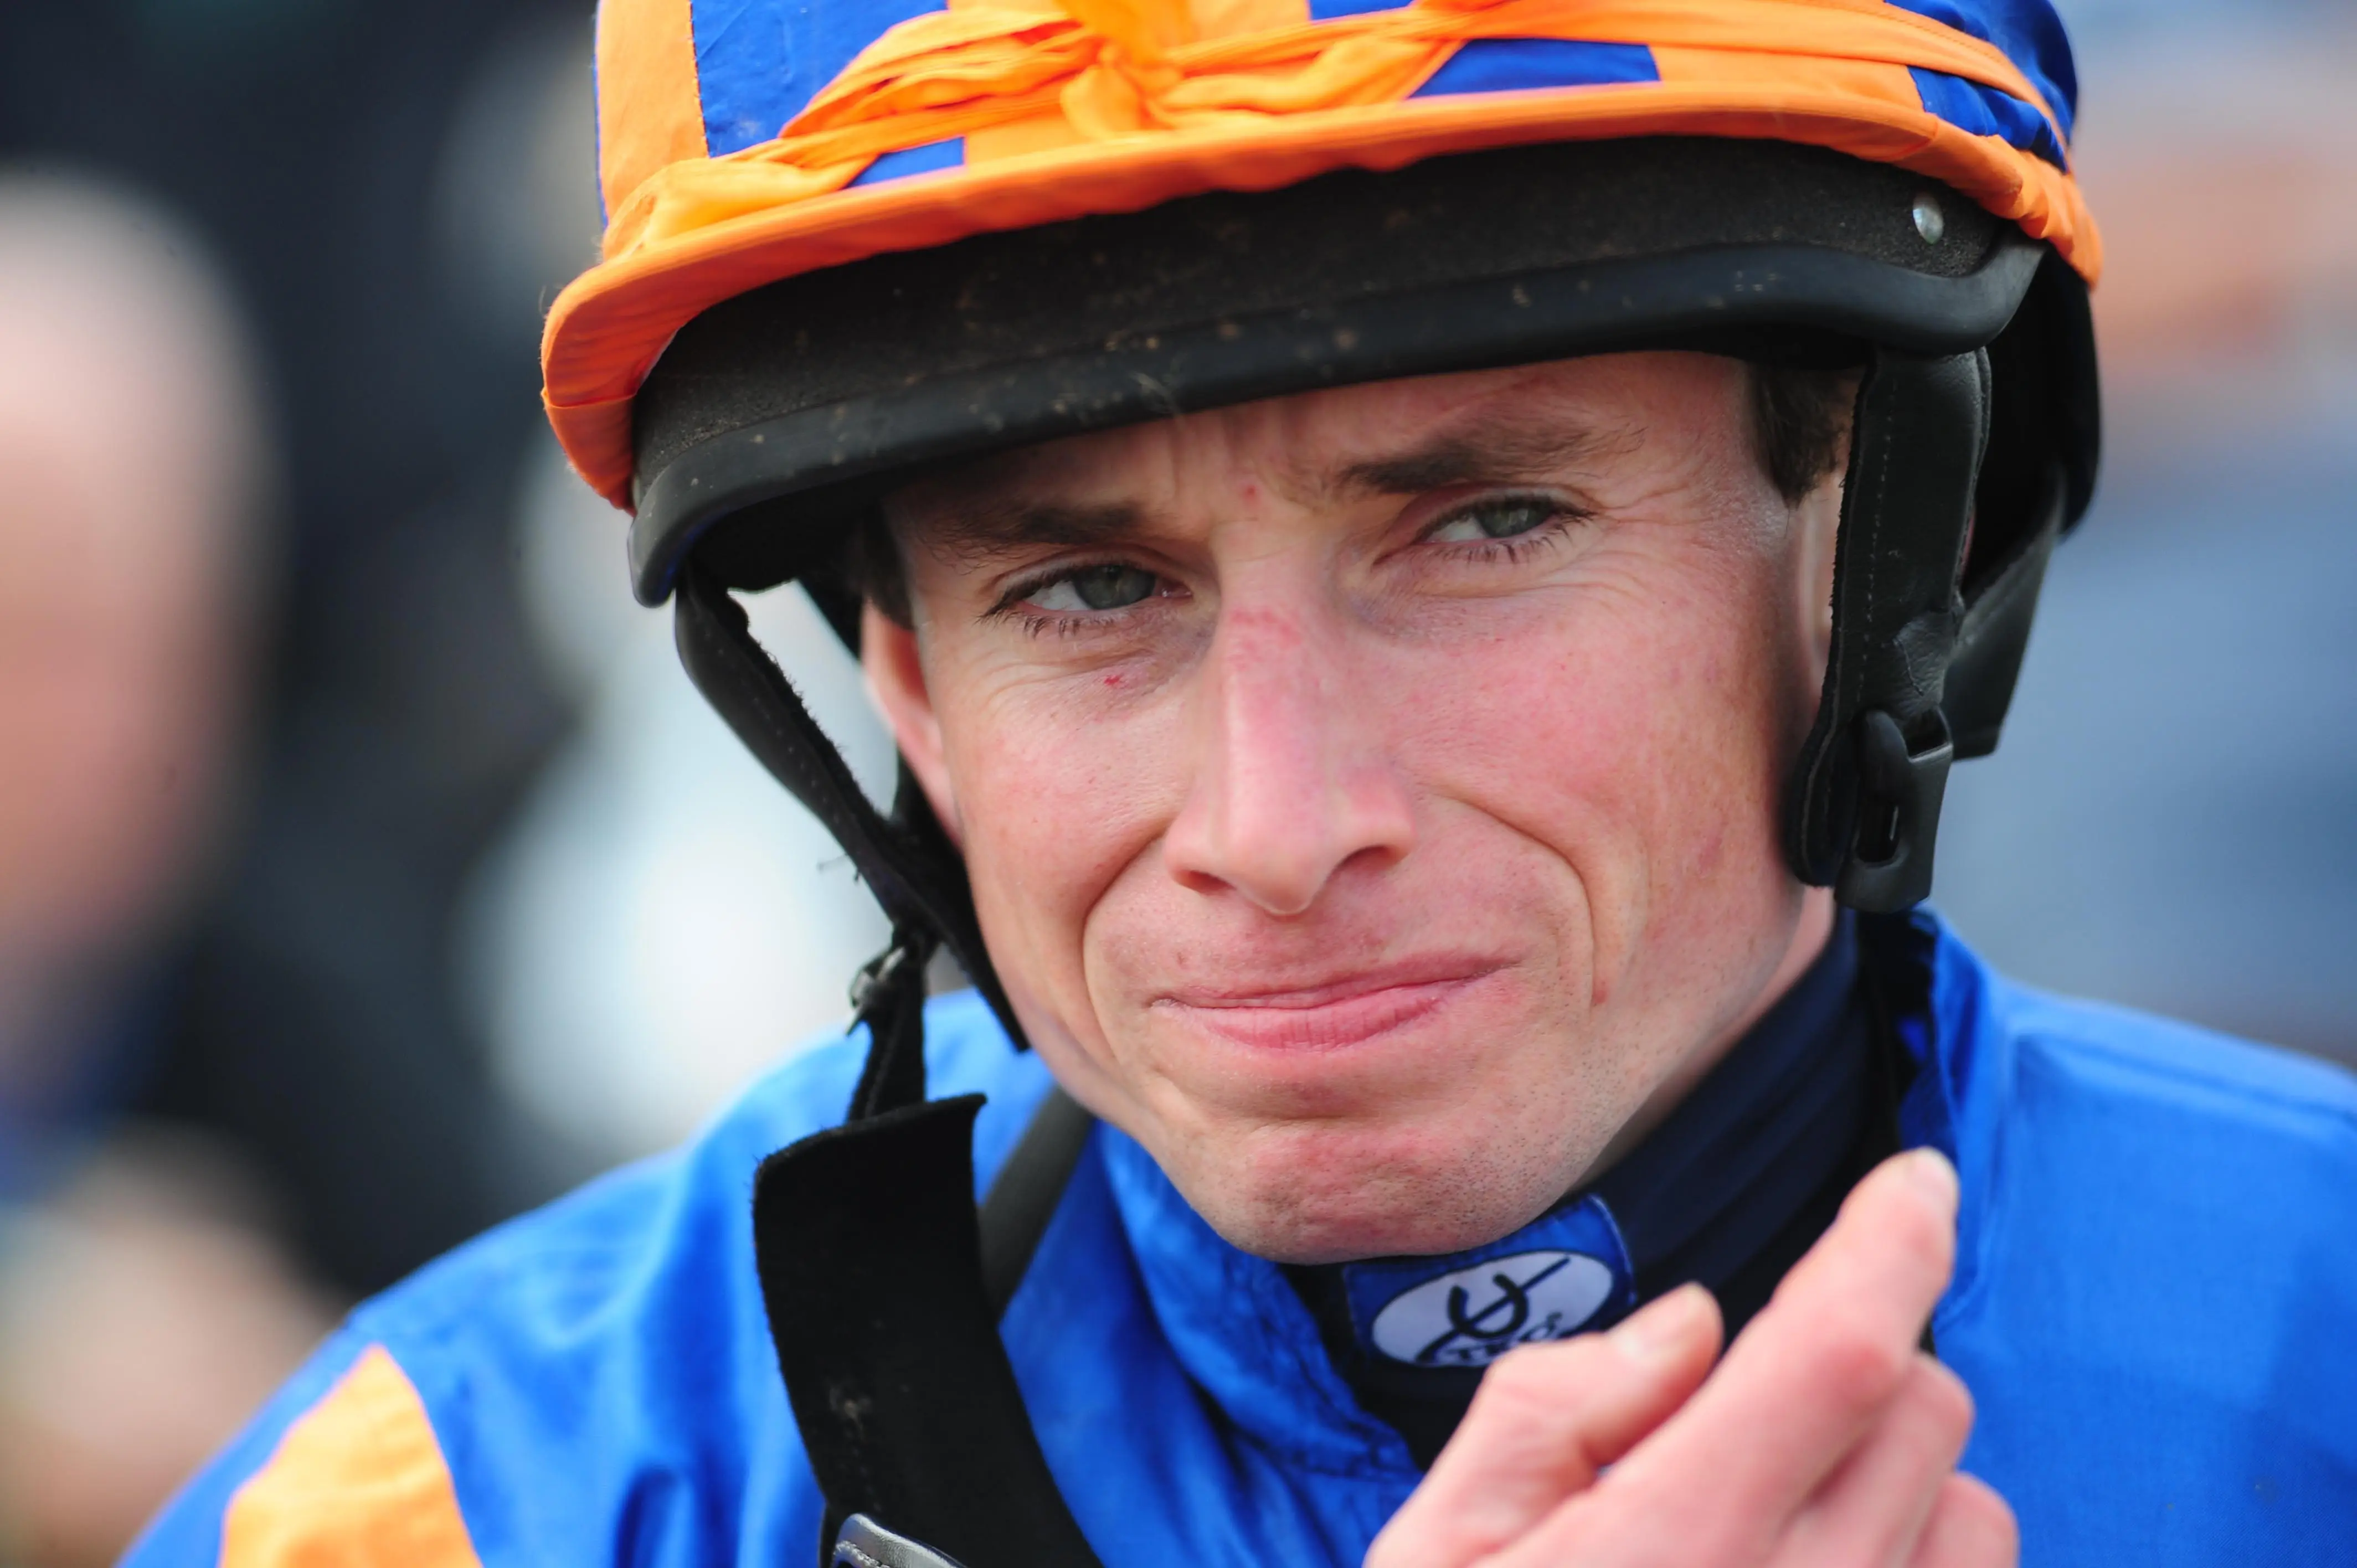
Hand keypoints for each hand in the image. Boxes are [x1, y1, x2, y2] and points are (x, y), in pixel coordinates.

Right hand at [1366, 1149, 2013, 1567]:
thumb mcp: (1432, 1549)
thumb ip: (1552, 1410)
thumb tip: (1694, 1325)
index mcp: (1672, 1547)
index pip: (1838, 1352)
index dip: (1893, 1240)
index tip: (1916, 1179)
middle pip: (1920, 1407)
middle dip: (1856, 1354)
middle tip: (1744, 1402)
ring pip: (1973, 1515)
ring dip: (1901, 1476)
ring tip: (1783, 1513)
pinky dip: (1918, 1567)